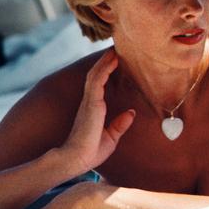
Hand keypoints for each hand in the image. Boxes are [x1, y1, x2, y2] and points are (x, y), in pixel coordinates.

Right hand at [60, 50, 134, 174]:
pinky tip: (112, 59)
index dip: (107, 71)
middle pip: (97, 76)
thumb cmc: (90, 152)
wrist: (76, 159)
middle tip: (115, 49)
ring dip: (105, 61)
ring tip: (114, 49)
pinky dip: (104, 68)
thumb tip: (131, 113)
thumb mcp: (111, 137)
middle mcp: (90, 102)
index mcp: (94, 109)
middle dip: (105, 62)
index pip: (100, 85)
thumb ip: (120, 125)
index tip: (116, 60)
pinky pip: (97, 80)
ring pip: (96, 74)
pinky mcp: (90, 103)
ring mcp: (89, 101)